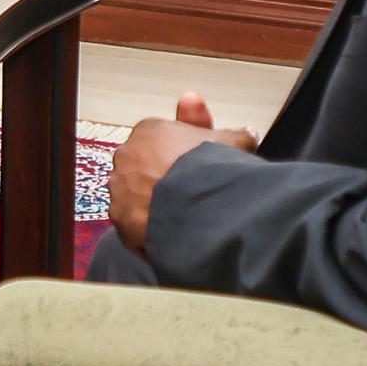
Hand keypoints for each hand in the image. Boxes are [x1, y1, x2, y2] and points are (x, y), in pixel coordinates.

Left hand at [108, 93, 253, 252]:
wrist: (198, 208)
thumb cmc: (210, 170)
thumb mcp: (234, 143)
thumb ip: (237, 135)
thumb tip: (246, 134)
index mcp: (149, 131)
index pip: (162, 140)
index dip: (183, 154)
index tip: (198, 167)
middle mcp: (127, 157)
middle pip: (145, 168)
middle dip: (164, 179)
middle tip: (191, 192)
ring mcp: (120, 190)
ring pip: (137, 197)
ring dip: (155, 205)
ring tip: (185, 215)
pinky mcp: (120, 221)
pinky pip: (135, 226)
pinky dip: (151, 230)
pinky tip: (174, 234)